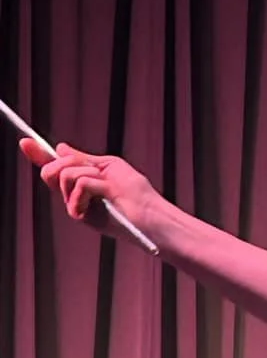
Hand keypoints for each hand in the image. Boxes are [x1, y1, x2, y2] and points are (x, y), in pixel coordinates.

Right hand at [22, 137, 158, 234]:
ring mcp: (77, 205)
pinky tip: (103, 197)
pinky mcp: (82, 216)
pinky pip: (77, 187)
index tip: (24, 141)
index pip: (54, 166)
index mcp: (81, 181)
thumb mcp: (109, 167)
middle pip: (51, 170)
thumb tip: (58, 147)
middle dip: (70, 162)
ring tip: (107, 186)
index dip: (38, 154)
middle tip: (94, 171)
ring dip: (88, 174)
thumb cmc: (137, 192)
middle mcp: (75, 194)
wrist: (151, 215)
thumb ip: (82, 159)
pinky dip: (91, 186)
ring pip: (65, 175)